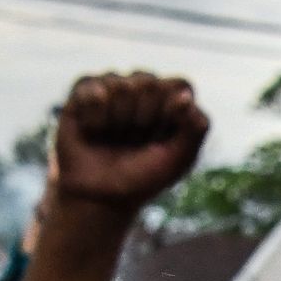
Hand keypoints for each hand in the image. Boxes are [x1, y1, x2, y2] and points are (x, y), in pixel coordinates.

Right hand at [45, 72, 209, 217]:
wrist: (99, 197)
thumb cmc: (143, 177)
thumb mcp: (178, 160)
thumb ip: (196, 129)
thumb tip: (185, 97)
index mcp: (172, 101)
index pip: (180, 85)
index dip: (171, 111)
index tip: (162, 138)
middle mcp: (143, 88)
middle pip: (148, 83)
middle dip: (143, 118)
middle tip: (134, 140)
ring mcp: (114, 86)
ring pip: (120, 85)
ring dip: (117, 120)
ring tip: (112, 137)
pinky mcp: (84, 91)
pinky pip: (93, 90)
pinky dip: (94, 116)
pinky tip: (92, 130)